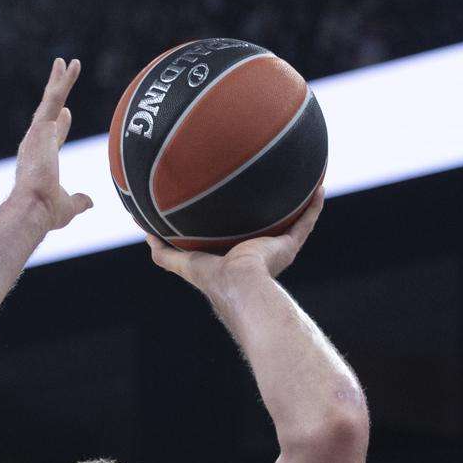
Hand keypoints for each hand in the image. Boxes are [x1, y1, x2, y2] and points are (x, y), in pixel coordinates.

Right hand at [9, 58, 92, 230]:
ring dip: (60, 81)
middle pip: (47, 112)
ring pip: (50, 100)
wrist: (33, 208)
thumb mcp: (67, 207)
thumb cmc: (45, 212)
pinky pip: (54, 97)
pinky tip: (70, 65)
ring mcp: (37, 133)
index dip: (60, 125)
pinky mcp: (41, 126)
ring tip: (68, 62)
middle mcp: (35, 143)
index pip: (52, 137)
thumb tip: (89, 202)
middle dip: (55, 93)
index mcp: (40, 159)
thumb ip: (78, 202)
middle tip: (60, 74)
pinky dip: (63, 81)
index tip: (67, 114)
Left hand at [146, 191, 323, 298]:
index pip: (236, 236)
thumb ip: (161, 250)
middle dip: (269, 210)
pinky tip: (320, 187)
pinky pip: (306, 221)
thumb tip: (142, 231)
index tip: (235, 201)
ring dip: (298, 203)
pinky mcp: (289, 245)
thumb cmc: (209, 276)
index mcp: (235, 256)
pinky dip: (315, 206)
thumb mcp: (179, 261)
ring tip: (303, 180)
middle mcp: (259, 252)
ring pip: (291, 222)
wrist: (236, 282)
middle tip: (270, 185)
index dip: (235, 221)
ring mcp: (277, 249)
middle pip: (266, 226)